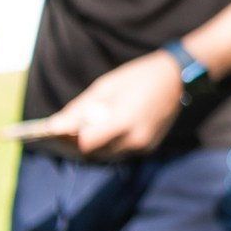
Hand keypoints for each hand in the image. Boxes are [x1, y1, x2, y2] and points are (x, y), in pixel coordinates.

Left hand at [25, 50, 187, 158]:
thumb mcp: (105, 86)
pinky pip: (120, 151)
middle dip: (76, 143)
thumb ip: (79, 109)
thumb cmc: (138, 77)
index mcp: (123, 121)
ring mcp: (144, 146)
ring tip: (82, 128)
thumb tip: (53, 126)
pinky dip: (109, 143)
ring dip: (92, 144)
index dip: (68, 139)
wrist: (178, 78)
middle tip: (62, 131)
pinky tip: (106, 128)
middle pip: (93, 152)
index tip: (54, 132)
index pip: (85, 143)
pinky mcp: (148, 148)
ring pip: (106, 154)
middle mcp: (135, 139)